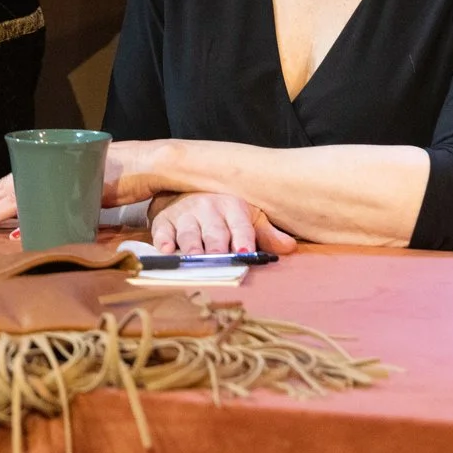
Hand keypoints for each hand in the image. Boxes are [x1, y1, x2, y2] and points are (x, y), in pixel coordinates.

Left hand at [0, 140, 192, 236]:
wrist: (150, 165)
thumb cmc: (120, 178)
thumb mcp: (81, 191)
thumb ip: (57, 204)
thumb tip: (26, 228)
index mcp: (49, 167)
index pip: (11, 182)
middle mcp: (52, 167)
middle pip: (7, 187)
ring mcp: (62, 174)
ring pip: (18, 194)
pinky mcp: (76, 186)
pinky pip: (48, 203)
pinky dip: (29, 219)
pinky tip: (12, 234)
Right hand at [147, 192, 299, 255]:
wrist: (185, 193)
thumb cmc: (222, 212)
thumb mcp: (248, 217)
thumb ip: (266, 234)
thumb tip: (289, 247)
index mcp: (233, 207)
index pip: (241, 225)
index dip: (243, 238)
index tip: (245, 252)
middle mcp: (208, 208)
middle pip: (214, 231)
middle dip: (216, 246)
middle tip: (219, 259)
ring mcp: (184, 214)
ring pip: (189, 233)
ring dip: (192, 246)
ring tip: (194, 257)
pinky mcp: (164, 220)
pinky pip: (163, 231)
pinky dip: (163, 241)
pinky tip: (166, 249)